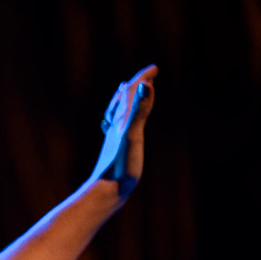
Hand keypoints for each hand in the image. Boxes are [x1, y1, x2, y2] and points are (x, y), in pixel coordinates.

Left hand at [89, 64, 157, 196]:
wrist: (105, 191)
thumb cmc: (120, 165)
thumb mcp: (133, 135)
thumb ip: (139, 111)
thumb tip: (146, 84)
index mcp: (122, 119)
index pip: (132, 92)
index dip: (143, 78)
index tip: (155, 68)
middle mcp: (116, 126)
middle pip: (124, 99)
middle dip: (136, 85)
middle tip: (148, 76)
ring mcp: (114, 138)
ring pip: (118, 112)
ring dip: (126, 99)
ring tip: (128, 92)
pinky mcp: (115, 150)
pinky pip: (118, 128)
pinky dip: (122, 119)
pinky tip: (120, 126)